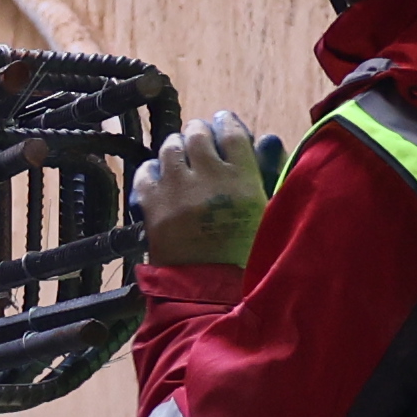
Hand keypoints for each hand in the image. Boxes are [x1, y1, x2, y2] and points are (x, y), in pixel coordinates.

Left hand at [126, 119, 284, 275]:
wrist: (212, 294)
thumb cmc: (250, 258)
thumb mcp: (271, 214)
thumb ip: (272, 174)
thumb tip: (267, 139)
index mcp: (243, 180)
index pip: (231, 133)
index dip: (226, 122)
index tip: (223, 122)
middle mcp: (208, 178)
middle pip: (198, 134)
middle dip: (199, 132)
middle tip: (200, 138)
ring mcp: (176, 190)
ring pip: (170, 148)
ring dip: (176, 148)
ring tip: (181, 156)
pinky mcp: (152, 206)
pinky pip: (145, 173)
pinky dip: (151, 170)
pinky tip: (160, 177)